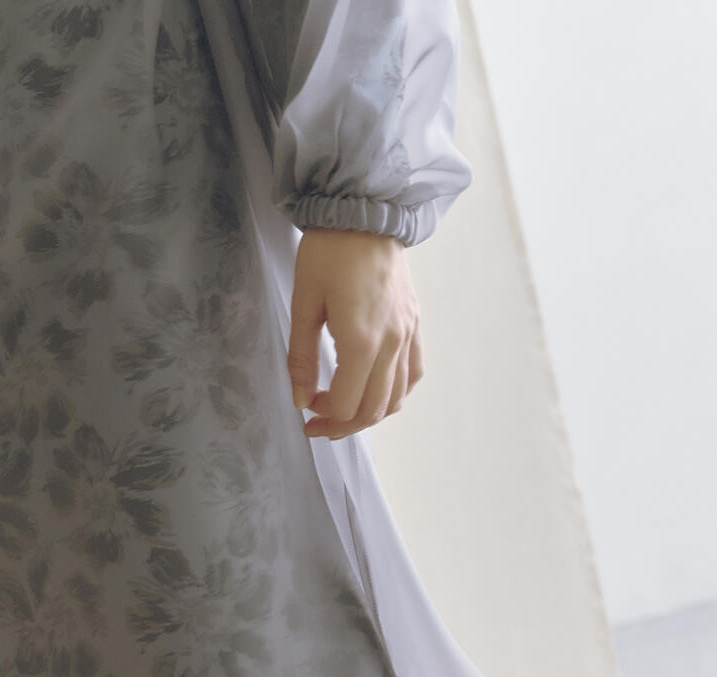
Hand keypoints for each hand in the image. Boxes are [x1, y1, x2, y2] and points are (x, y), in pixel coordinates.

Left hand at [286, 228, 423, 439]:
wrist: (365, 211)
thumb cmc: (328, 253)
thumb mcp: (304, 304)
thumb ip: (302, 359)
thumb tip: (301, 400)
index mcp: (362, 340)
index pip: (347, 405)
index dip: (323, 416)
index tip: (306, 408)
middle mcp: (392, 342)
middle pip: (373, 409)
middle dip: (344, 426)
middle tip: (319, 424)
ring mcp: (408, 334)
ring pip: (397, 397)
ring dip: (370, 414)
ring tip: (345, 412)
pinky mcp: (415, 324)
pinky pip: (414, 373)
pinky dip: (396, 392)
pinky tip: (376, 390)